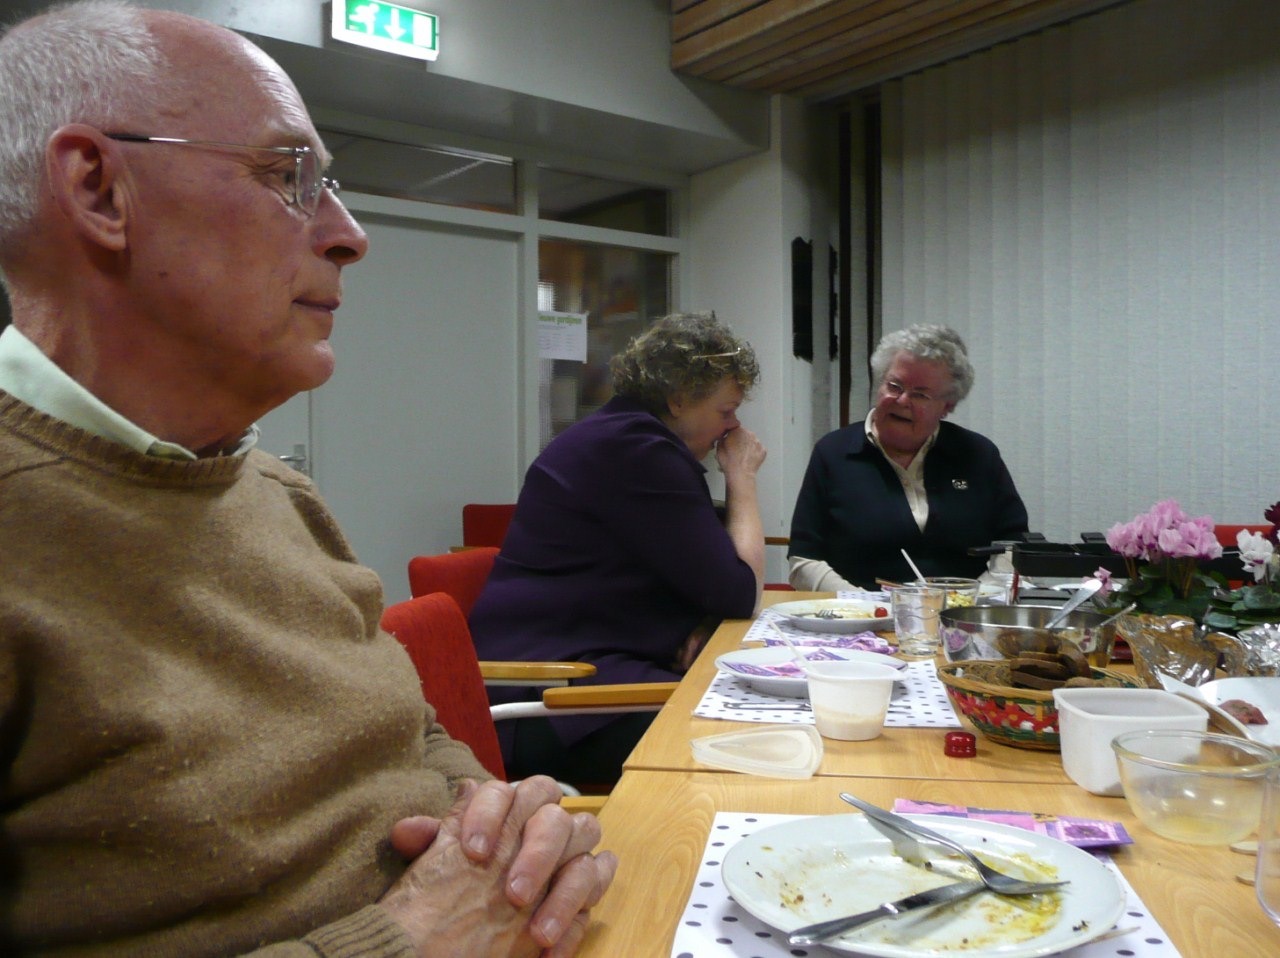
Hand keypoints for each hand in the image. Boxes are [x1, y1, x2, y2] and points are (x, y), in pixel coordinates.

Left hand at [384, 777, 615, 955]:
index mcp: (509, 812)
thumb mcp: (434, 868)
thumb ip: (427, 845)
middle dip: (539, 854)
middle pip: (559, 819)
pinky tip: (547, 953)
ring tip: (538, 932)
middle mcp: (543, 832)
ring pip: (589, 861)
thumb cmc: (446, 891)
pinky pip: (592, 906)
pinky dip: (573, 929)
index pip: (511, 792)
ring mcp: (567, 866)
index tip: (473, 850)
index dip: (493, 814)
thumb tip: (407, 830)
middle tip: (514, 894)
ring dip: (566, 895)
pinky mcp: (579, 902)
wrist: (450, 940)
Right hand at [715, 426, 766, 478]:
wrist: (740, 473)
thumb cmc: (729, 461)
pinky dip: (754, 453)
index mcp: (738, 430)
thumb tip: (724, 439)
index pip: (734, 428)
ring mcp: (757, 442)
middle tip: (734, 450)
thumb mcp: (719, 447)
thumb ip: (722, 439)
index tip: (729, 440)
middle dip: (740, 440)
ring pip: (751, 441)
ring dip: (747, 446)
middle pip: (744, 434)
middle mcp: (749, 433)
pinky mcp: (763, 450)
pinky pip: (758, 449)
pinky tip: (748, 458)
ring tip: (741, 456)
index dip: (730, 435)